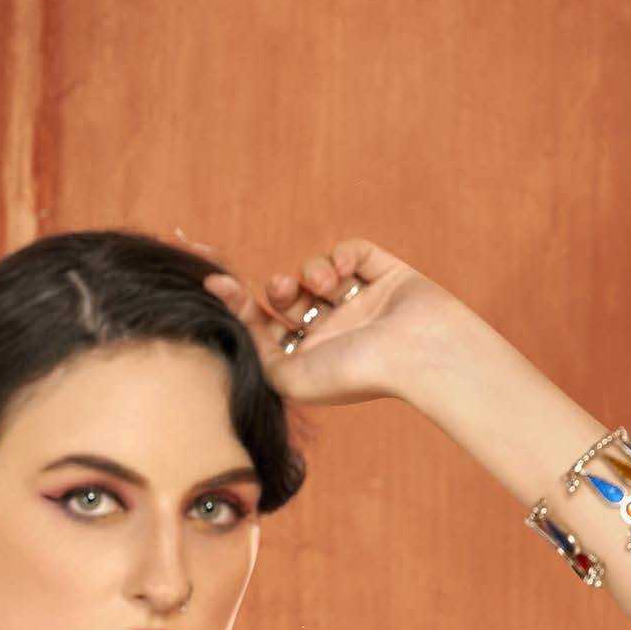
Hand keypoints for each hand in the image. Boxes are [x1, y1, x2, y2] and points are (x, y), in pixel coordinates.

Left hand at [172, 227, 473, 408]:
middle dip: (278, 289)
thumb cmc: (354, 374)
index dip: (239, 304)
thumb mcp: (288, 378)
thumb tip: (229, 311)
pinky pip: (352, 251)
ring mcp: (360, 302)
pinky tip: (344, 270)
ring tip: (321, 285)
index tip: (214, 282)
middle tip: (283, 290)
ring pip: (316, 273)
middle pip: (288, 297)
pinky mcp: (385, 275)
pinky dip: (341, 254)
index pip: (266, 327)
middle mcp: (333, 332)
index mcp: (310, 360)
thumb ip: (254, 349)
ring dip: (309, 272)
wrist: (416, 355)